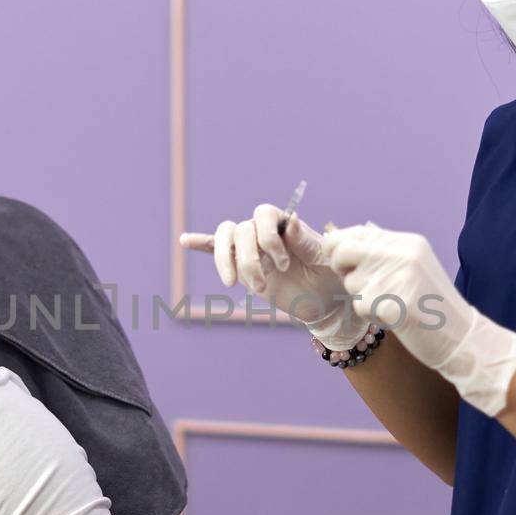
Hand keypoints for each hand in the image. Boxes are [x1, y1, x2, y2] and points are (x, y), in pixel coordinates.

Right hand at [181, 204, 370, 349]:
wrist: (326, 300)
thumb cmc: (330, 273)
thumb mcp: (325, 258)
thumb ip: (306, 240)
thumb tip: (289, 220)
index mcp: (284, 224)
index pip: (263, 214)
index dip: (267, 237)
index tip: (284, 262)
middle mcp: (264, 232)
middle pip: (240, 230)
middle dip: (248, 259)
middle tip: (263, 286)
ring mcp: (250, 249)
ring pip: (225, 240)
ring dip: (225, 261)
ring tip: (232, 284)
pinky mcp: (241, 268)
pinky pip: (216, 249)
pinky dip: (201, 243)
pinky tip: (185, 240)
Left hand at [322, 222, 515, 415]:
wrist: (462, 336)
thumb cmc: (433, 304)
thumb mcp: (415, 265)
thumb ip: (384, 252)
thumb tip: (339, 241)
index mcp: (407, 243)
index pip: (357, 233)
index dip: (339, 246)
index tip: (341, 260)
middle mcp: (401, 254)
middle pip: (343, 251)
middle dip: (340, 267)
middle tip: (357, 282)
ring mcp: (397, 278)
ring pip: (351, 282)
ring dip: (362, 296)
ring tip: (389, 304)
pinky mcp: (391, 304)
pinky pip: (360, 306)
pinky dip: (370, 316)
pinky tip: (393, 318)